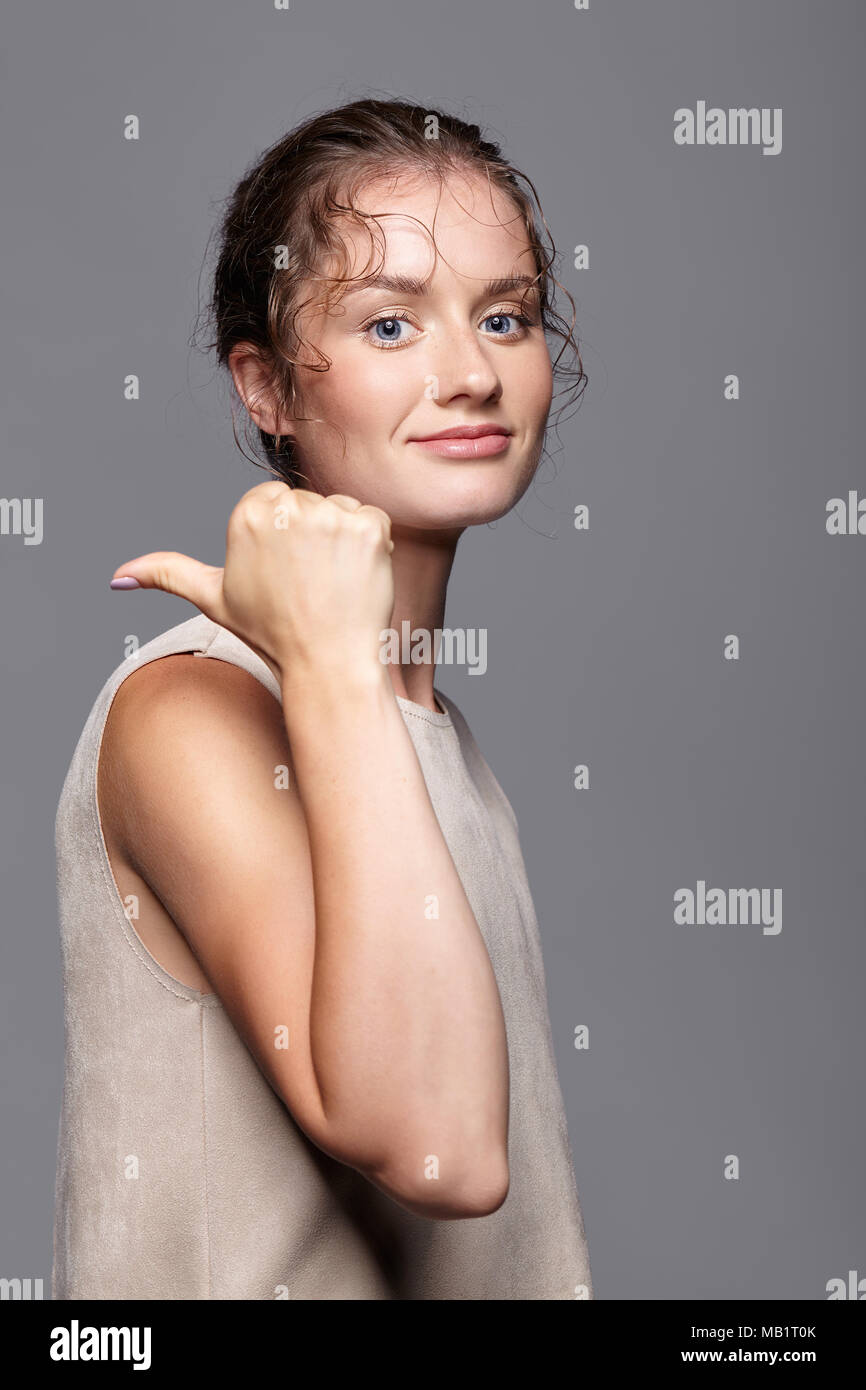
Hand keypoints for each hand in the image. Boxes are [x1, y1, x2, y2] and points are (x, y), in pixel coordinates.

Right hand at [109, 481, 395, 687]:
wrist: (327, 665)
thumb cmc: (272, 634)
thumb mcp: (214, 599)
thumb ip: (168, 574)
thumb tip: (119, 578)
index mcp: (247, 516)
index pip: (275, 500)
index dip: (284, 539)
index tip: (285, 573)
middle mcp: (286, 509)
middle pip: (309, 503)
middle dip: (314, 536)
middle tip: (310, 583)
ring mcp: (330, 517)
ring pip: (342, 509)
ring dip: (345, 539)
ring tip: (333, 582)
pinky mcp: (369, 527)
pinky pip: (374, 519)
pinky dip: (374, 545)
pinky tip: (357, 578)